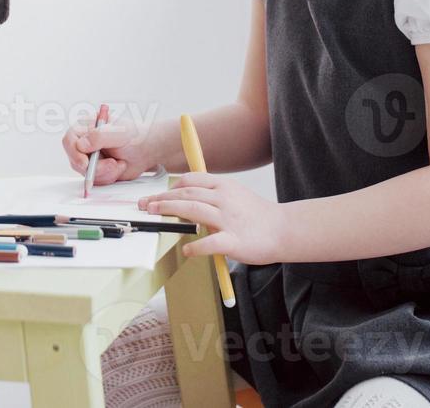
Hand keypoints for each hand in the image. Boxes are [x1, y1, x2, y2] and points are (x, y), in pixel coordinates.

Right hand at [63, 113, 161, 184]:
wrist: (147, 149)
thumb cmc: (135, 135)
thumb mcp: (119, 132)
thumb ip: (98, 136)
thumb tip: (81, 145)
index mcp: (86, 127)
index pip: (69, 141)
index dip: (74, 153)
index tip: (86, 163)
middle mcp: (85, 142)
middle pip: (76, 160)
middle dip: (96, 167)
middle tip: (113, 163)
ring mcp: (90, 157)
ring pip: (86, 173)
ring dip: (105, 172)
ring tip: (119, 163)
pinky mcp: (96, 170)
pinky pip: (96, 180)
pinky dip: (109, 177)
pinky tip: (119, 167)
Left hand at [138, 172, 286, 263]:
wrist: (284, 230)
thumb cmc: (256, 215)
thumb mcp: (235, 194)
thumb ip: (212, 194)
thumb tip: (184, 196)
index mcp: (224, 186)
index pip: (191, 180)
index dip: (171, 187)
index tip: (158, 195)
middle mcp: (224, 199)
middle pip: (187, 194)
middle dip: (162, 198)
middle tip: (145, 204)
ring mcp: (229, 220)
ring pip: (193, 210)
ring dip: (169, 210)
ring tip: (154, 214)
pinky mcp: (234, 241)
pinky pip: (210, 243)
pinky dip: (196, 246)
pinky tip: (186, 249)